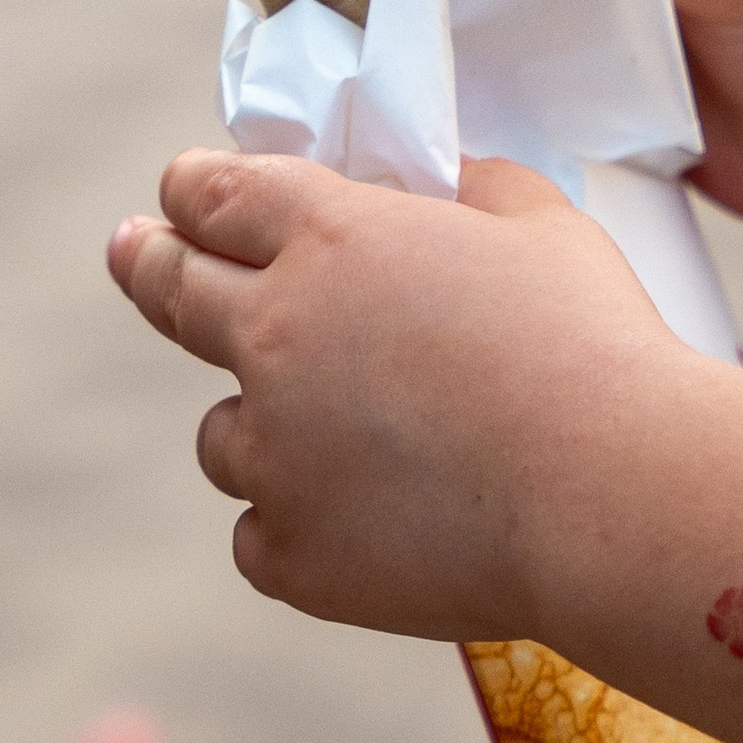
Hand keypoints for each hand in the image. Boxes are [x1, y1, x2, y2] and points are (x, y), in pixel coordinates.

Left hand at [106, 152, 686, 639]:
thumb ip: (472, 190)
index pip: (218, 195)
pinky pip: (264, 530)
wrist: (609, 493)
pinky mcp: (289, 554)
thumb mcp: (540, 224)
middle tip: (132, 249)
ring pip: (224, 432)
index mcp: (333, 240)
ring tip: (342, 435)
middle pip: (173, 291)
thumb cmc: (591, 347)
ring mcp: (273, 454)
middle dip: (148, 262)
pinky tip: (375, 515)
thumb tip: (444, 191)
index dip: (190, 188)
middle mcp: (276, 339)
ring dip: (260, 419)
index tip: (178, 191)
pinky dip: (302, 519)